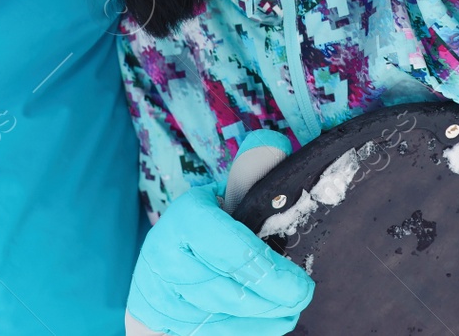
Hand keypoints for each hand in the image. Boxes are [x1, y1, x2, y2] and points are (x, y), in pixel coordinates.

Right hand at [127, 186, 312, 335]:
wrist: (156, 283)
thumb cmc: (201, 236)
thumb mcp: (220, 202)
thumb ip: (248, 176)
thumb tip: (272, 143)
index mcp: (186, 218)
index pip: (233, 250)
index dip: (271, 271)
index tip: (302, 283)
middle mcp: (168, 259)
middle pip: (232, 290)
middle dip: (275, 297)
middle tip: (302, 296)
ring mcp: (165, 298)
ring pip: (226, 317)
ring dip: (266, 317)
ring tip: (291, 309)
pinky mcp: (165, 327)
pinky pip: (219, 334)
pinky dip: (250, 332)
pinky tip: (271, 322)